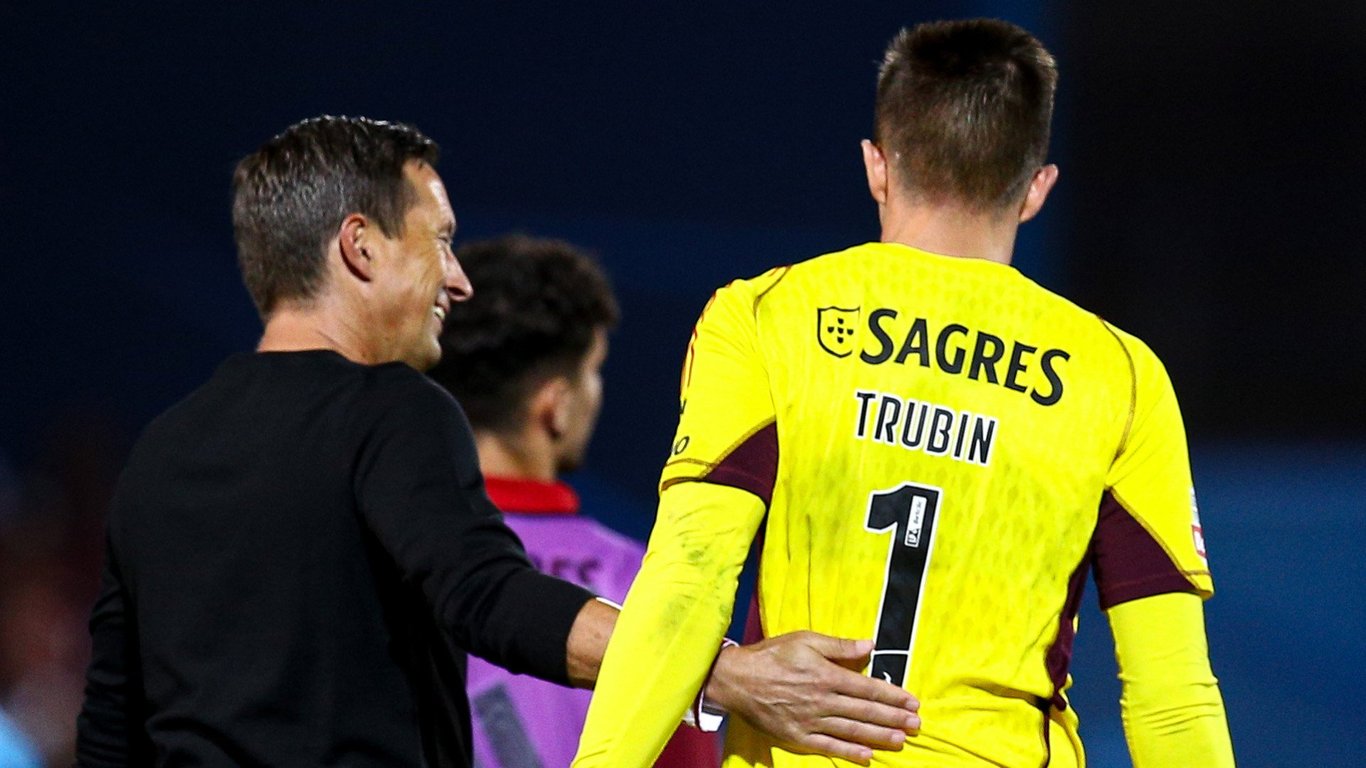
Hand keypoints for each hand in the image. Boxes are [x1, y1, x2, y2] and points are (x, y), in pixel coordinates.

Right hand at [705, 631, 919, 764]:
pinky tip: (867, 756)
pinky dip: (849, 752)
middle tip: (917, 725)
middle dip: (894, 719)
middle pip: (864, 711)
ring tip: (901, 741)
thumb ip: (839, 646)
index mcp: (826, 674)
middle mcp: (821, 700)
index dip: (893, 696)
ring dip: (879, 736)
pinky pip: (828, 746)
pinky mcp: (797, 736)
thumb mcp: (805, 640)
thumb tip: (870, 645)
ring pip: (851, 730)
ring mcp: (810, 720)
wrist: (736, 679)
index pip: (867, 687)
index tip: (912, 702)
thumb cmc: (772, 655)